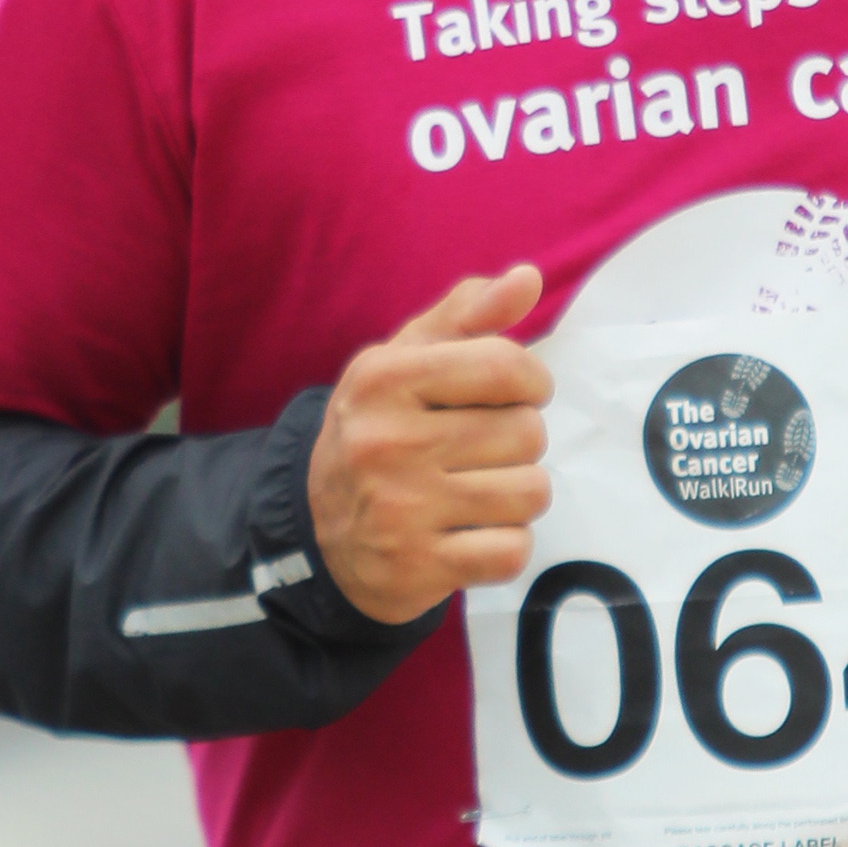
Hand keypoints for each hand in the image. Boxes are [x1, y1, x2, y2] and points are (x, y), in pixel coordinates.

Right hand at [309, 264, 551, 623]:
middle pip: (527, 433)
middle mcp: (387, 442)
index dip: (531, 381)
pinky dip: (504, 545)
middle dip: (519, 442)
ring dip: (517, 495)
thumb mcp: (404, 361)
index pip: (506, 366)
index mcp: (385, 379)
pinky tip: (470, 534)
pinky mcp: (417, 568)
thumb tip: (528, 278)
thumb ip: (467, 315)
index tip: (516, 394)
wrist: (316, 532)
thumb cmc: (379, 431)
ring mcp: (400, 510)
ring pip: (530, 493)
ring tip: (478, 491)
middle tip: (480, 451)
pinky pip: (511, 552)